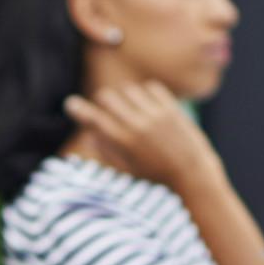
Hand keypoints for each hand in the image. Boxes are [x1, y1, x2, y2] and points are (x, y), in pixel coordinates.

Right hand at [64, 82, 224, 194]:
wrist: (192, 175)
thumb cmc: (156, 177)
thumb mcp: (128, 171)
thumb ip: (107, 152)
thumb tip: (89, 136)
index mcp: (124, 143)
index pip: (94, 119)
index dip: (79, 110)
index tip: (71, 104)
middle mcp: (137, 126)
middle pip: (108, 98)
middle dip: (103, 102)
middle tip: (108, 110)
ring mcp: (156, 115)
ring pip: (129, 90)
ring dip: (125, 96)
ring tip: (131, 109)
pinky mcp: (171, 109)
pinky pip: (151, 87)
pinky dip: (146, 92)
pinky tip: (148, 105)